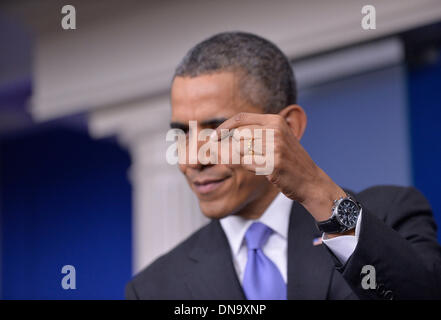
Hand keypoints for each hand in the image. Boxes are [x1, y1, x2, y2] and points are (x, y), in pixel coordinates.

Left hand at [213, 111, 346, 222]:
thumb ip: (254, 134)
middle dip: (226, 146)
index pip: (241, 118)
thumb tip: (221, 137)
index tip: (212, 137)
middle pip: (237, 135)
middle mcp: (275, 130)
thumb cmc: (289, 162)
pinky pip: (245, 163)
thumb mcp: (276, 140)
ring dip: (234, 157)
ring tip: (245, 162)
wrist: (310, 181)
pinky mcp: (273, 163)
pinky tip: (254, 168)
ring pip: (239, 148)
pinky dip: (242, 166)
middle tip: (223, 154)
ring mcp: (275, 146)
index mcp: (275, 120)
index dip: (223, 127)